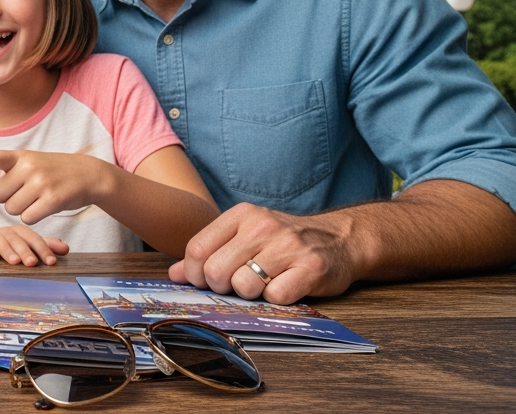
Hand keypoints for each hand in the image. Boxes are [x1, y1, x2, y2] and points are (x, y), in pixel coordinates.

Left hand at [0, 150, 113, 224]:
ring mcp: (41, 183)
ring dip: (20, 210)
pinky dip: (32, 217)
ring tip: (36, 199)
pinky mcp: (52, 200)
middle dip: (6, 199)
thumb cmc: (55, 170)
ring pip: (11, 208)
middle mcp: (29, 167)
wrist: (90, 175)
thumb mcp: (32, 165)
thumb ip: (7, 174)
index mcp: (22, 157)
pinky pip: (27, 218)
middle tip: (24, 193)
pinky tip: (44, 208)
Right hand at [0, 225, 69, 265]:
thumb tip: (66, 248)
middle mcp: (8, 232)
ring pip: (1, 242)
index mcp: (22, 232)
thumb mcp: (30, 245)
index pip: (35, 239)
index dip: (44, 250)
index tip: (51, 262)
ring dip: (8, 251)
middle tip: (32, 263)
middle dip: (26, 251)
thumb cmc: (13, 245)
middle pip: (18, 241)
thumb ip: (47, 246)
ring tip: (15, 262)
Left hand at [170, 202, 357, 304]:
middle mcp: (263, 226)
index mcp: (242, 215)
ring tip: (263, 284)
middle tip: (237, 285)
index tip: (206, 281)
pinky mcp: (310, 269)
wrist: (341, 239)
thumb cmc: (284, 241)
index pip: (197, 249)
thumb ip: (210, 252)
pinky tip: (285, 288)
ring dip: (249, 295)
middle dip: (221, 287)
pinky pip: (275, 297)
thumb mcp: (245, 236)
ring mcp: (288, 246)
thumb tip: (174, 275)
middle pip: (216, 270)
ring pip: (243, 286)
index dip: (195, 273)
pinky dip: (276, 300)